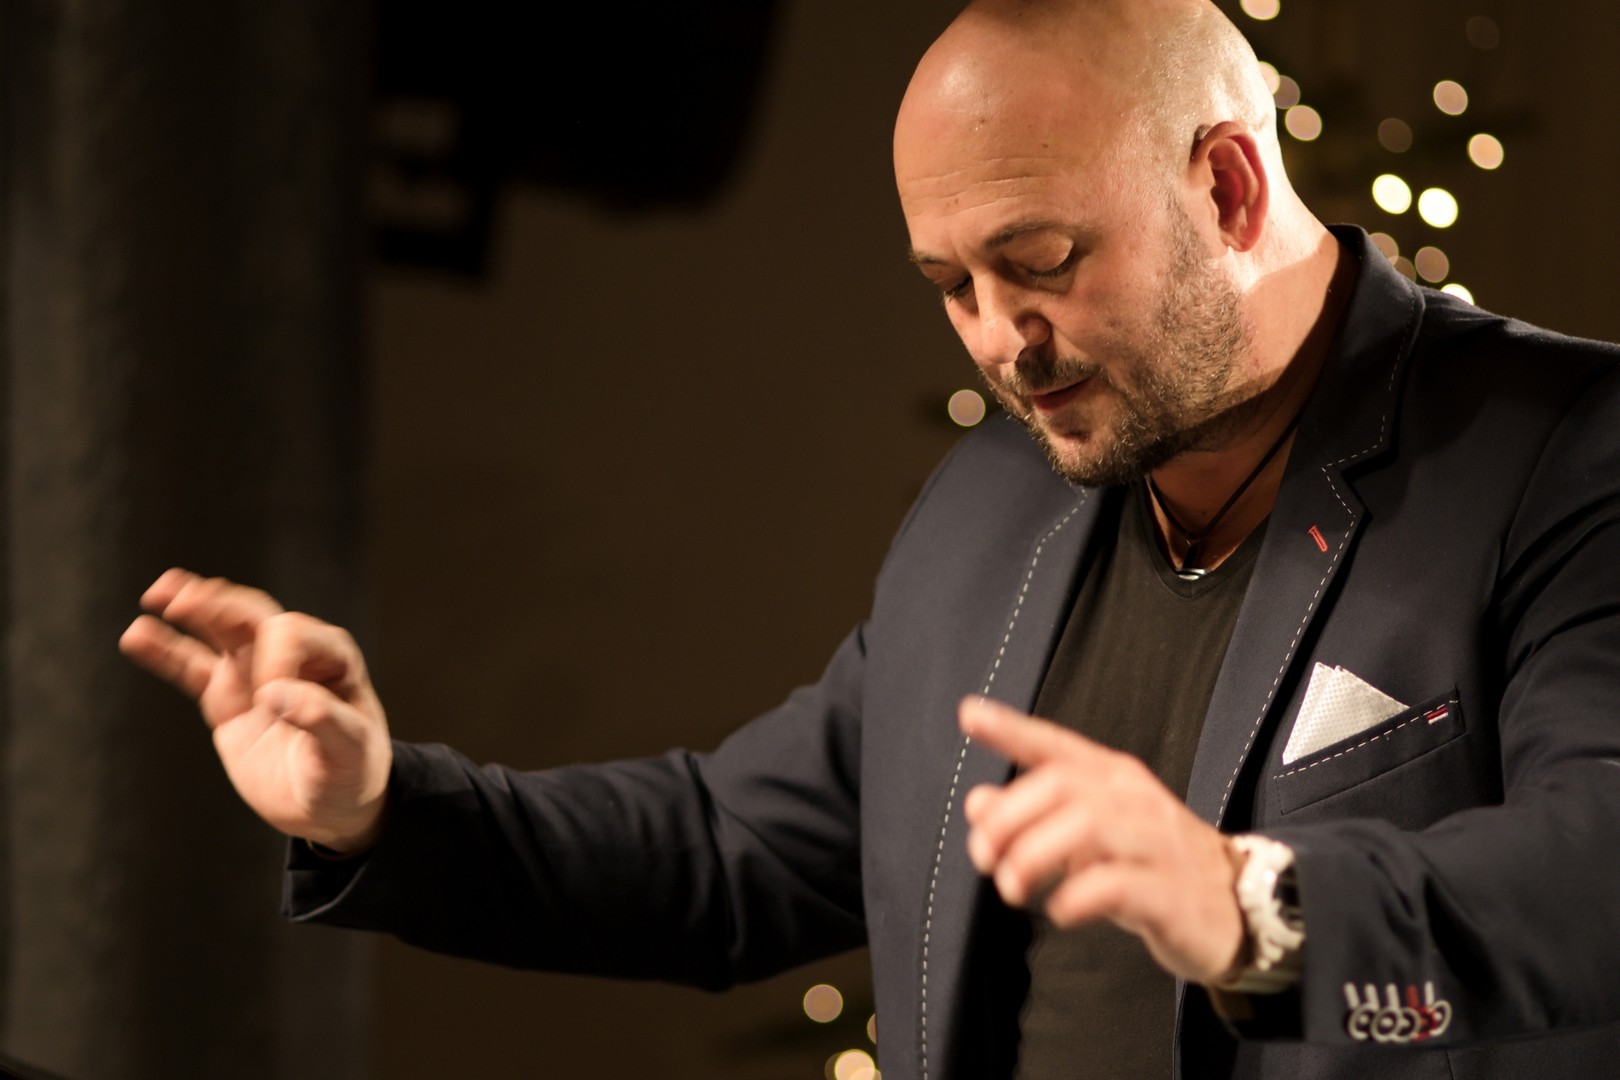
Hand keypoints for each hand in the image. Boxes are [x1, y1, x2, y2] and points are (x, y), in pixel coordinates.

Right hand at [119, 568, 391, 852]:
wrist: (332, 807)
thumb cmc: (352, 775)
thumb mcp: (350, 752)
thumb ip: (322, 720)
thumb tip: (277, 694)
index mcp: (333, 658)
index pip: (291, 634)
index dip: (274, 659)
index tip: (269, 700)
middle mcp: (294, 657)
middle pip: (253, 616)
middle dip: (221, 604)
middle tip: (185, 599)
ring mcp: (256, 675)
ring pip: (221, 632)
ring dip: (192, 610)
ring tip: (157, 594)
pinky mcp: (228, 700)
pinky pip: (192, 669)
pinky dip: (166, 652)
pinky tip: (137, 635)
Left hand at [959, 695, 1244, 984]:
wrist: (1239, 911)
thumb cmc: (1151, 867)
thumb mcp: (1087, 840)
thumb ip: (1034, 817)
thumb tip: (977, 803)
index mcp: (1114, 779)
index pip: (1056, 745)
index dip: (1012, 729)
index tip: (970, 713)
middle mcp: (1135, 800)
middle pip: (1060, 786)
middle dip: (1008, 819)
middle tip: (983, 856)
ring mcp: (1158, 842)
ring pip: (1087, 826)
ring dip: (1033, 855)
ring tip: (1011, 887)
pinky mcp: (1171, 892)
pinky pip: (1116, 884)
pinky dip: (1075, 896)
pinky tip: (1059, 910)